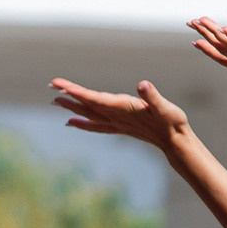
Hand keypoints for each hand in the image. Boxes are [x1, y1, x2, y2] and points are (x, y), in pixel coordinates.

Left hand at [50, 77, 194, 154]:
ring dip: (72, 107)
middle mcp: (116, 117)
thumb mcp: (164, 107)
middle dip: (68, 96)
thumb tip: (143, 85)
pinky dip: (81, 122)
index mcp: (123, 108)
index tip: (60, 86)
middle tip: (50, 85)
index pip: (95, 98)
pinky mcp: (120, 126)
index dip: (77, 92)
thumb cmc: (172, 122)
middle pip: (87, 105)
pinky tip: (71, 122)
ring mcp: (117, 123)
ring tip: (55, 101)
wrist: (176, 142)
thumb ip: (152, 97)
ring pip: (89, 114)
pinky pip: (95, 124)